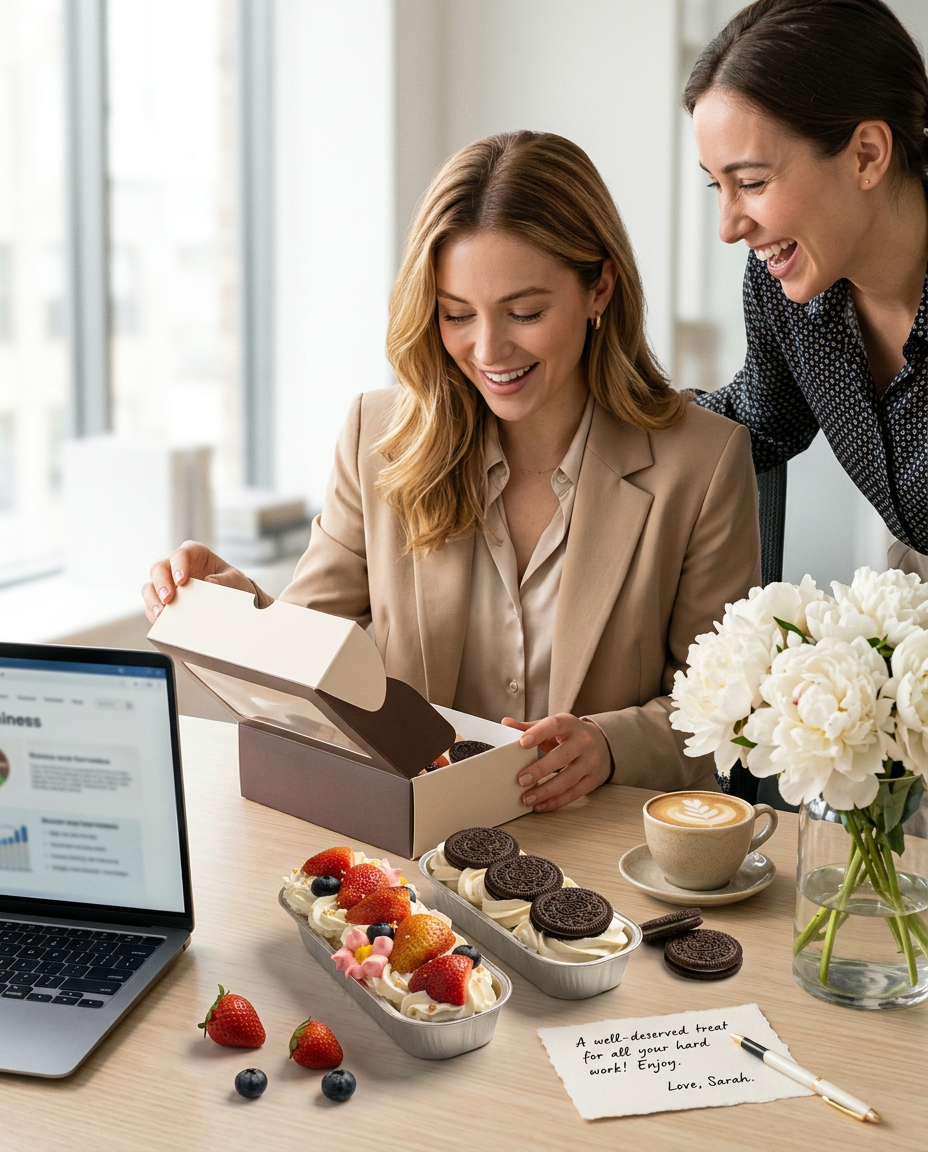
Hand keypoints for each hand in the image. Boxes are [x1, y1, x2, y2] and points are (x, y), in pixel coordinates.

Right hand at [141, 540, 255, 623]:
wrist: (233, 603)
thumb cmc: (233, 584)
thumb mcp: (235, 580)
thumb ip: (224, 580)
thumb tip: (208, 582)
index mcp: (193, 554)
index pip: (181, 554)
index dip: (178, 565)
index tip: (182, 580)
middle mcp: (175, 565)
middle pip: (159, 568)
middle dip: (161, 583)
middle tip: (168, 598)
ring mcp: (166, 582)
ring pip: (150, 586)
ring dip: (153, 599)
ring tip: (161, 613)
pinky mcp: (162, 600)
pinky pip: (151, 605)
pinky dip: (153, 613)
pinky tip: (160, 621)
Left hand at [502, 713, 612, 811]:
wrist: (602, 743)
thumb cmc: (570, 735)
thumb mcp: (553, 726)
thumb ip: (530, 727)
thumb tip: (506, 723)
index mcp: (570, 724)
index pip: (555, 725)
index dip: (538, 733)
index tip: (522, 743)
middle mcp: (583, 742)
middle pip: (562, 756)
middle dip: (541, 769)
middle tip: (521, 780)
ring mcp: (590, 762)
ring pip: (569, 778)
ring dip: (546, 791)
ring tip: (527, 798)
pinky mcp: (593, 780)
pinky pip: (574, 793)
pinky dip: (556, 801)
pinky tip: (540, 805)